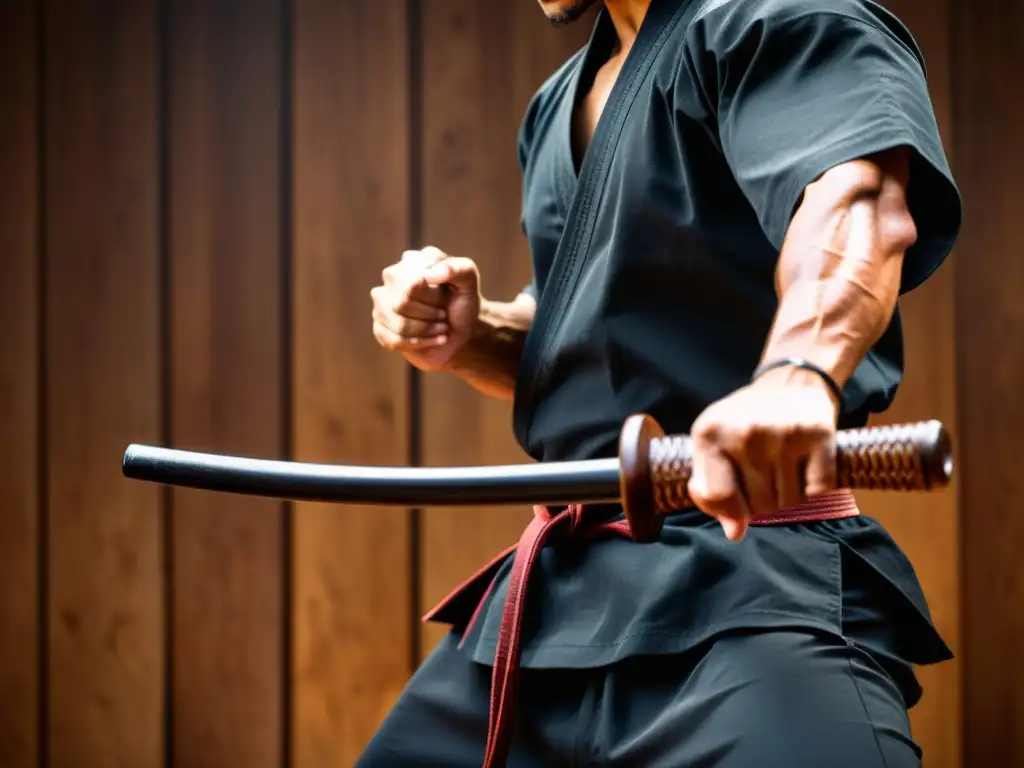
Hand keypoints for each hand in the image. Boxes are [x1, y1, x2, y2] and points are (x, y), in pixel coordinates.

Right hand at [371, 246, 481, 371]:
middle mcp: (391, 277)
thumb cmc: (463, 302)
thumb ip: (458, 269)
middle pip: (401, 303)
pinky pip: (394, 340)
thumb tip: (428, 275)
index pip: (411, 282)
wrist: (463, 331)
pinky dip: (421, 343)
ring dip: (427, 329)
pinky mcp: (380, 327)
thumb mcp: (469, 281)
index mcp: (411, 260)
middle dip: (430, 313)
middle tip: (444, 314)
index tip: (448, 298)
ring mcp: (382, 303)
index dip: (433, 296)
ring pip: (398, 323)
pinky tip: (435, 339)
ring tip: (441, 327)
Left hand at [686, 367, 840, 540]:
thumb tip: (734, 532)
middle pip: (757, 506)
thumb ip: (712, 489)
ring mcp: (782, 434)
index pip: (715, 497)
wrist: (791, 381)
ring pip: (788, 502)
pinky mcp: (818, 436)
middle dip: (763, 502)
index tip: (739, 504)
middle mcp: (744, 433)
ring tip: (784, 468)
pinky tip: (806, 467)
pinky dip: (815, 489)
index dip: (729, 511)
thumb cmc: (745, 420)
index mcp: (709, 434)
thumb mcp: (714, 444)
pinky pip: (817, 491)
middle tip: (767, 475)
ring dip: (789, 496)